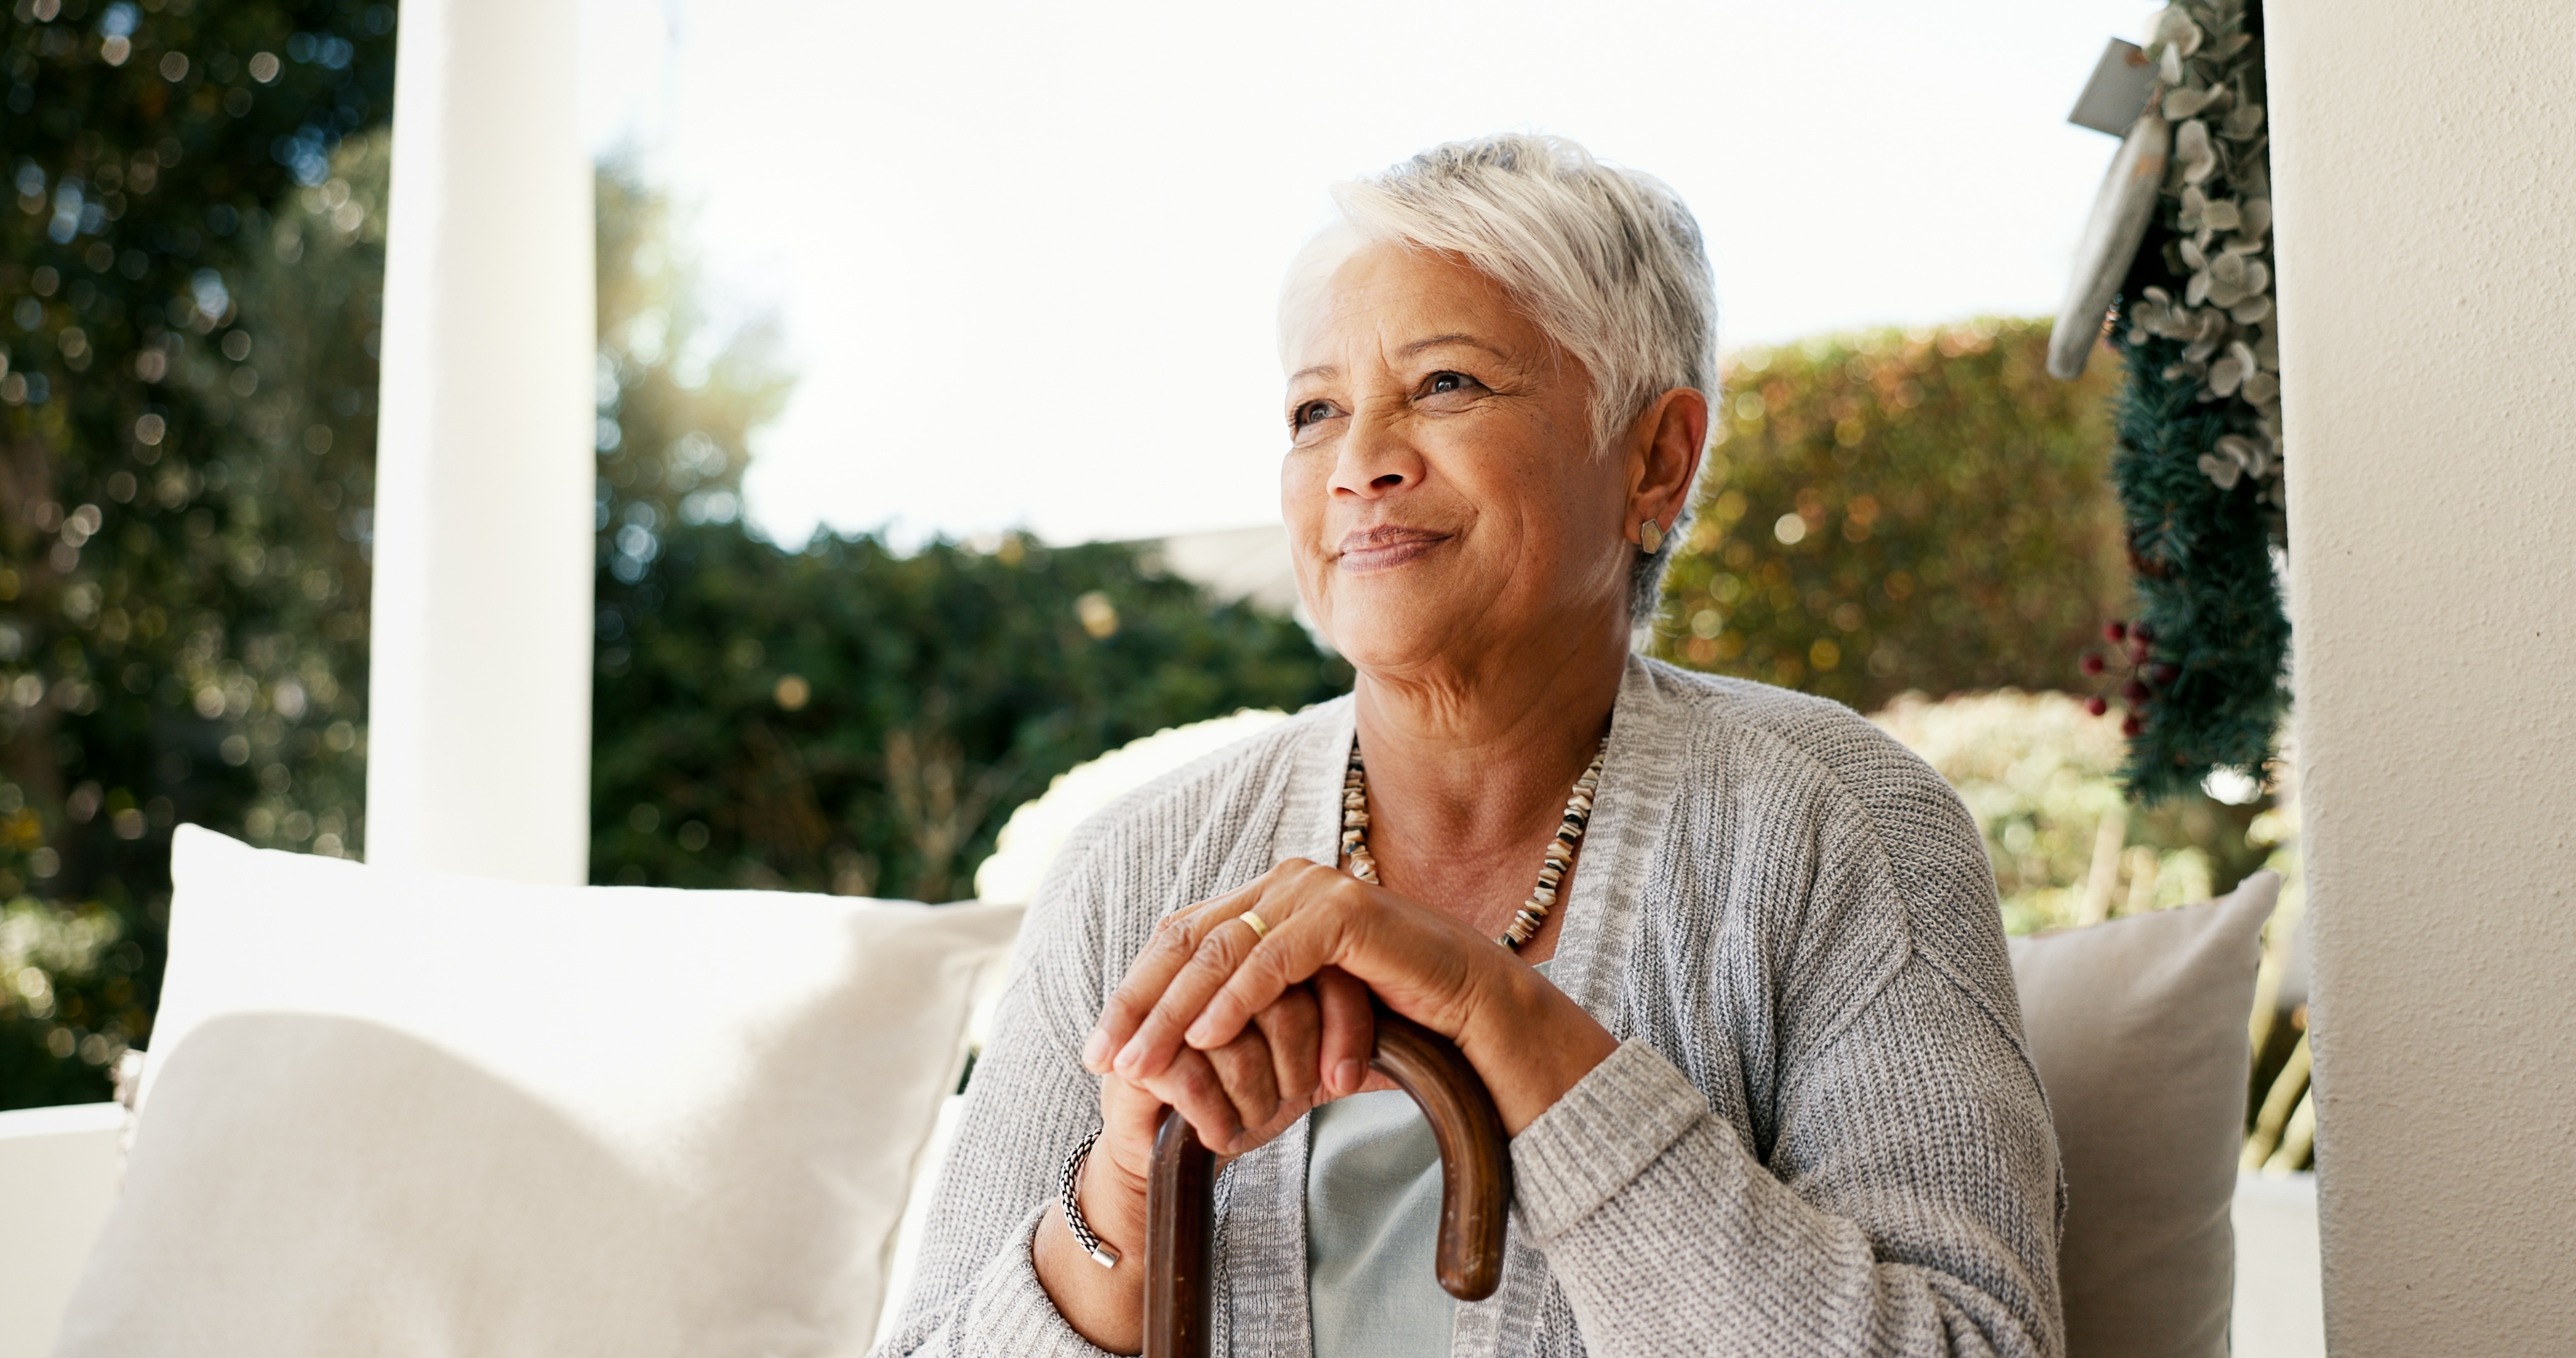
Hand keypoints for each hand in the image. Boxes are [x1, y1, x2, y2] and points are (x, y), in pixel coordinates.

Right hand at [1035, 977, 1353, 1353]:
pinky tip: (1223, 1135)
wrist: (1167, 1147)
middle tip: (1296, 1099)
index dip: (1343, 1027)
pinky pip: (1193, 1076)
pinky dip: (1218, 1115)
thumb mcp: (1309, 1068)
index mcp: (1257, 955)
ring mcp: (1166, 1007)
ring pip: (1237, 1039)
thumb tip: (1411, 1039)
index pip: (1321, 972)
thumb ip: (1350, 1037)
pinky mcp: (1135, 1053)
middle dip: (1297, 1065)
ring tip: (1253, 1120)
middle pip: (1281, 1002)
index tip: (1344, 1082)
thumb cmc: (1241, 1097)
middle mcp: (1209, 972)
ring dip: (1255, 1095)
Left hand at [1087, 860, 1617, 1136]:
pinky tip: (1203, 1036)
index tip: (1100, 1051)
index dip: (1134, 993)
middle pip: (1187, 940)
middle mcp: (1286, 883)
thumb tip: (1176, 1043)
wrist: (1477, 1021)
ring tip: (1140, 1064)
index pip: (1181, 939)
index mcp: (1270, 898)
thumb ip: (1246, 1014)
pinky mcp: (1346, 912)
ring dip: (1172, 1012)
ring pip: (1220, 950)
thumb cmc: (1392, 1025)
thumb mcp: (1302, 1020)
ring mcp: (1316, 890)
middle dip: (1138, 1005)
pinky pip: (1273, 957)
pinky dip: (1234, 999)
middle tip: (1102, 1059)